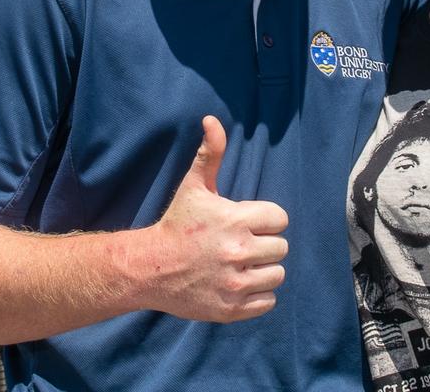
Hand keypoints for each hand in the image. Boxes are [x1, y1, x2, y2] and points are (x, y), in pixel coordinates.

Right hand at [144, 116, 288, 321]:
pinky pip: (268, 302)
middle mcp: (238, 252)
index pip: (280, 219)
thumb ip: (210, 153)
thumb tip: (212, 120)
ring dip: (263, 270)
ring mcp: (235, 283)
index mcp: (235, 220)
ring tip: (241, 264)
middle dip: (264, 245)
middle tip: (242, 244)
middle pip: (281, 248)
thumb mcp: (194, 186)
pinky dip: (258, 295)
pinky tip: (239, 283)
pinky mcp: (231, 309)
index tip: (247, 222)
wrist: (149, 268)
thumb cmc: (177, 224)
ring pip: (277, 275)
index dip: (266, 220)